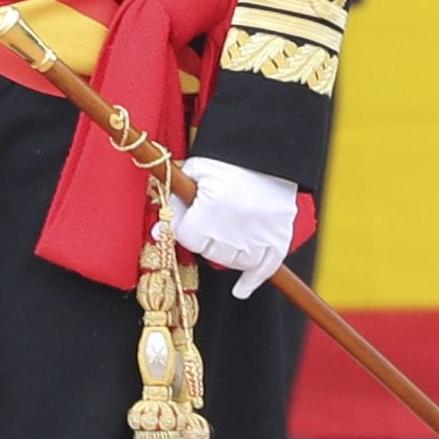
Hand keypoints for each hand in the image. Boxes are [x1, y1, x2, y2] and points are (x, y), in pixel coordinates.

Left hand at [174, 158, 301, 294]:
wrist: (270, 148)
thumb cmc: (228, 158)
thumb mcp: (196, 170)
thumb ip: (175, 201)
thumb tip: (158, 233)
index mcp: (212, 207)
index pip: (188, 237)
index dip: (186, 225)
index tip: (191, 216)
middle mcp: (235, 227)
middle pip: (210, 252)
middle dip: (207, 238)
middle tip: (213, 219)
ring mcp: (260, 235)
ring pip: (234, 262)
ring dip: (227, 253)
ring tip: (229, 233)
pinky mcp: (280, 237)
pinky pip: (265, 269)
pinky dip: (252, 281)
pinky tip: (241, 290)